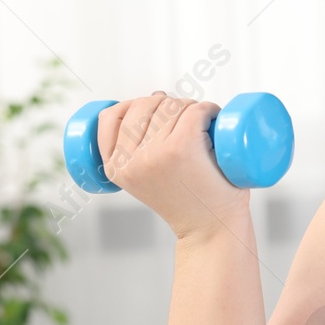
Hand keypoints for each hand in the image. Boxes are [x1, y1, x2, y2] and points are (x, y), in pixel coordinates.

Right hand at [95, 91, 249, 240]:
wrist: (210, 230)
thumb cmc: (185, 199)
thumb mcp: (145, 176)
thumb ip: (139, 145)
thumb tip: (156, 94)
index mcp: (114, 168)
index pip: (110, 116)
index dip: (132, 106)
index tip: (154, 113)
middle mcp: (130, 160)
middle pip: (144, 105)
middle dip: (166, 104)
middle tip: (186, 122)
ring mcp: (156, 153)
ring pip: (172, 105)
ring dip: (190, 106)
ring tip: (202, 125)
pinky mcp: (183, 147)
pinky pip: (194, 110)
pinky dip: (208, 108)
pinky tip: (213, 117)